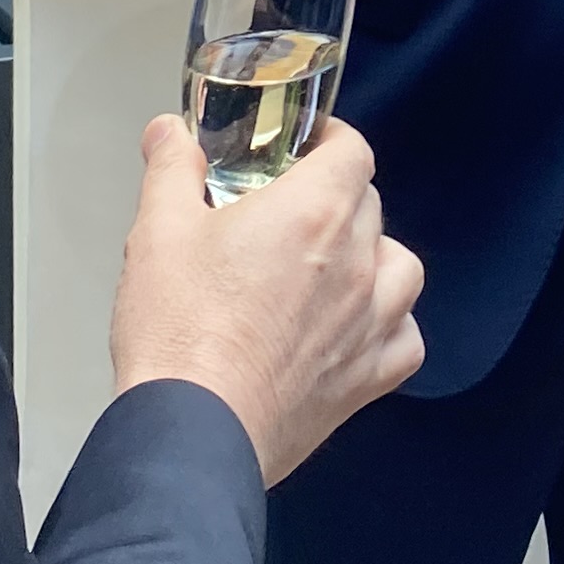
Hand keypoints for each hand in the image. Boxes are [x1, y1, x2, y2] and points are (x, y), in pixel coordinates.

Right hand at [109, 113, 424, 483]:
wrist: (192, 431)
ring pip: (401, 267)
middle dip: (333, 196)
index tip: (301, 148)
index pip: (352, 151)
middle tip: (286, 210)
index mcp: (312, 213)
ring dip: (373, 256)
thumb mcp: (158, 232)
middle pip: (368, 204)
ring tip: (331, 266)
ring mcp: (368, 324)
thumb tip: (170, 133)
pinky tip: (354, 328)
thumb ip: (170, 170)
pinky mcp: (366, 380)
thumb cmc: (179, 332)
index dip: (329, 141)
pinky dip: (389, 327)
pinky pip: (405, 339)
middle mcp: (355, 263)